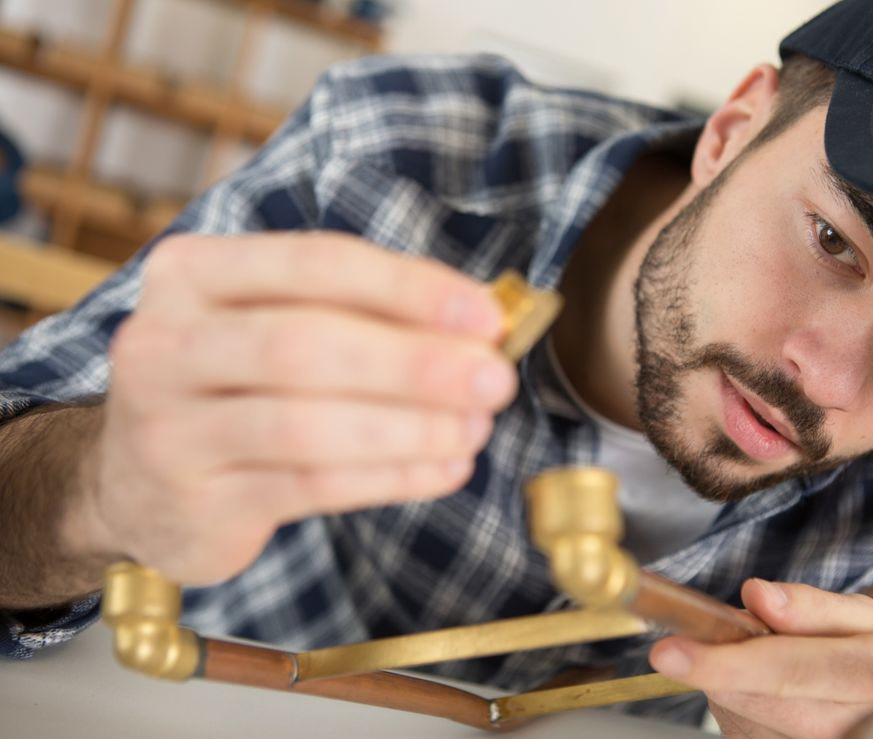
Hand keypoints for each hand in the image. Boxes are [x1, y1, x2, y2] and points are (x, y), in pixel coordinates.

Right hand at [77, 232, 515, 584]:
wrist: (132, 481)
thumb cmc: (233, 383)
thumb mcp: (271, 322)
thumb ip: (359, 314)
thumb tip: (478, 326)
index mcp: (193, 273)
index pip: (315, 264)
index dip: (408, 288)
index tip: (486, 316)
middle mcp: (165, 344)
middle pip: (304, 344)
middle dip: (414, 362)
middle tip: (494, 378)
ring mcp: (169, 429)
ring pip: (305, 425)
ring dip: (409, 428)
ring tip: (475, 428)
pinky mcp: (196, 504)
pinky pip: (311, 487)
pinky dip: (391, 477)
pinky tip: (445, 468)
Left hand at [648, 579, 872, 738]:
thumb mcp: (865, 619)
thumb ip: (812, 606)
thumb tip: (758, 596)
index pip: (793, 669)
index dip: (727, 662)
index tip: (670, 652)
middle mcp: (863, 726)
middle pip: (763, 701)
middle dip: (717, 671)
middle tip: (679, 651)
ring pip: (749, 720)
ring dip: (731, 689)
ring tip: (756, 667)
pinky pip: (747, 731)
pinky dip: (741, 709)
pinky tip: (764, 698)